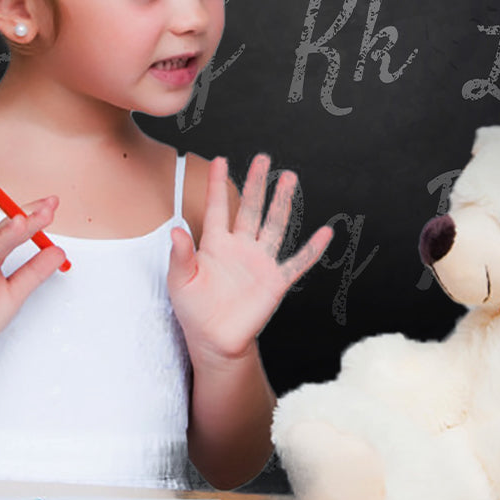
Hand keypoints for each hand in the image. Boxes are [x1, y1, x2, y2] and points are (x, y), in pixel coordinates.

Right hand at [0, 199, 66, 373]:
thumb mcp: (14, 295)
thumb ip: (34, 272)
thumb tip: (59, 251)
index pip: (13, 232)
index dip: (32, 217)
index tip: (52, 204)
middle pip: (0, 235)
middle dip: (23, 220)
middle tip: (44, 210)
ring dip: (0, 237)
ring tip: (19, 224)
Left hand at [167, 154, 331, 365]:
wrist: (215, 341)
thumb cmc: (194, 310)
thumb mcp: (180, 281)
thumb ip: (180, 255)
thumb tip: (175, 230)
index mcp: (215, 244)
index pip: (218, 207)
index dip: (217, 184)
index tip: (220, 160)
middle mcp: (240, 247)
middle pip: (251, 208)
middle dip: (256, 183)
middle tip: (263, 158)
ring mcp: (260, 262)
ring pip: (274, 225)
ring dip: (282, 202)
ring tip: (288, 178)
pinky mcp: (275, 281)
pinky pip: (297, 262)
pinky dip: (312, 249)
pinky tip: (324, 233)